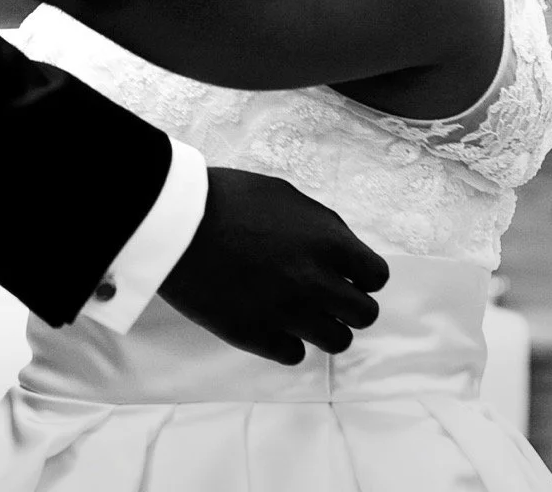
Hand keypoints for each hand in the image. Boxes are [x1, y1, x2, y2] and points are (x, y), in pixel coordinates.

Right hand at [158, 168, 387, 363]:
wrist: (174, 221)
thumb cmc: (227, 198)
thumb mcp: (286, 195)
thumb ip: (322, 226)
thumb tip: (339, 252)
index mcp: (329, 243)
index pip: (377, 277)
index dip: (363, 275)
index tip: (347, 274)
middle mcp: (316, 283)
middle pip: (364, 315)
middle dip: (348, 304)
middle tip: (325, 295)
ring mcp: (287, 314)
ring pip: (336, 342)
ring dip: (324, 327)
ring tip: (301, 313)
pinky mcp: (256, 335)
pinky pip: (294, 355)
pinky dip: (288, 342)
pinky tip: (272, 323)